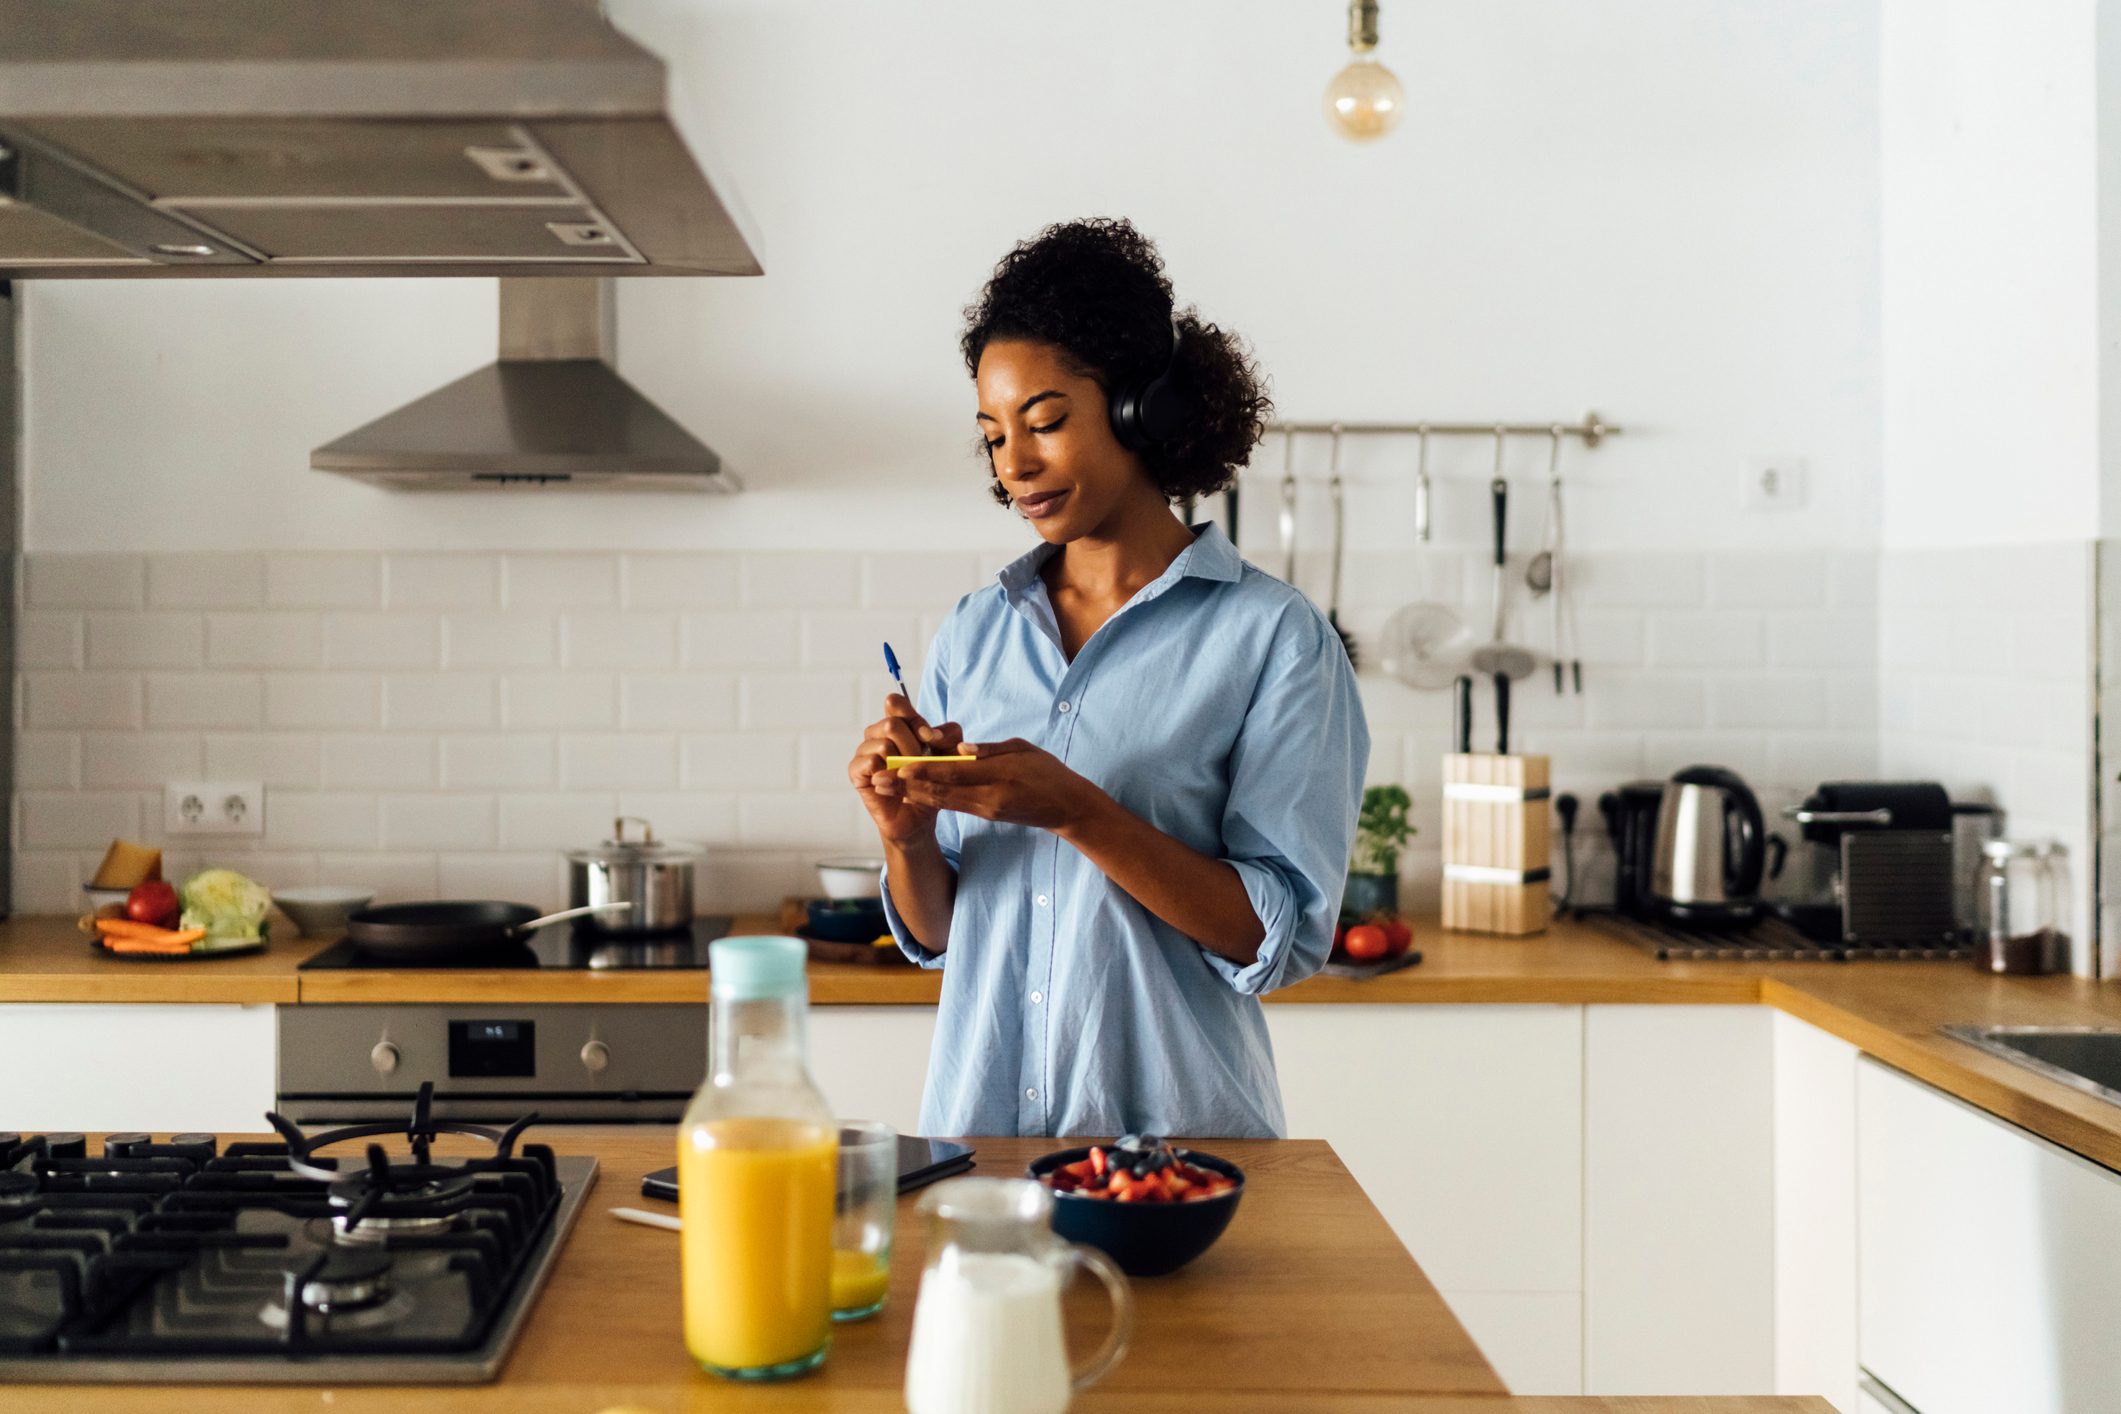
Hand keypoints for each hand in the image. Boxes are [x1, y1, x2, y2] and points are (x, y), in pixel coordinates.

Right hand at [849, 694, 965, 845]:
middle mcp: (877, 733)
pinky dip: (887, 774)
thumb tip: (931, 734)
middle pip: (891, 723)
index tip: (928, 737)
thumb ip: (948, 736)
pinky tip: (893, 782)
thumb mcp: (950, 755)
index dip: (912, 716)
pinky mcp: (856, 771)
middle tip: (920, 764)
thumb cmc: (932, 781)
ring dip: (902, 763)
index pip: (894, 702)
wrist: (920, 816)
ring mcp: (864, 751)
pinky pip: (870, 762)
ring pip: (883, 744)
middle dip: (913, 746)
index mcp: (898, 723)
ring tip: (907, 776)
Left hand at [894, 738, 1104, 833]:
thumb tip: (962, 749)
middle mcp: (988, 798)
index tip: (899, 765)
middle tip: (878, 778)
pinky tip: (911, 794)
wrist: (1067, 807)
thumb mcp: (1023, 750)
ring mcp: (985, 809)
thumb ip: (991, 750)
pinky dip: (929, 798)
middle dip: (907, 785)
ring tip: (886, 787)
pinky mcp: (985, 814)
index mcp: (999, 778)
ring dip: (911, 793)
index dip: (925, 770)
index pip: (955, 774)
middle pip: (941, 791)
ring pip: (942, 800)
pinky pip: (953, 805)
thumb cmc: (1048, 772)